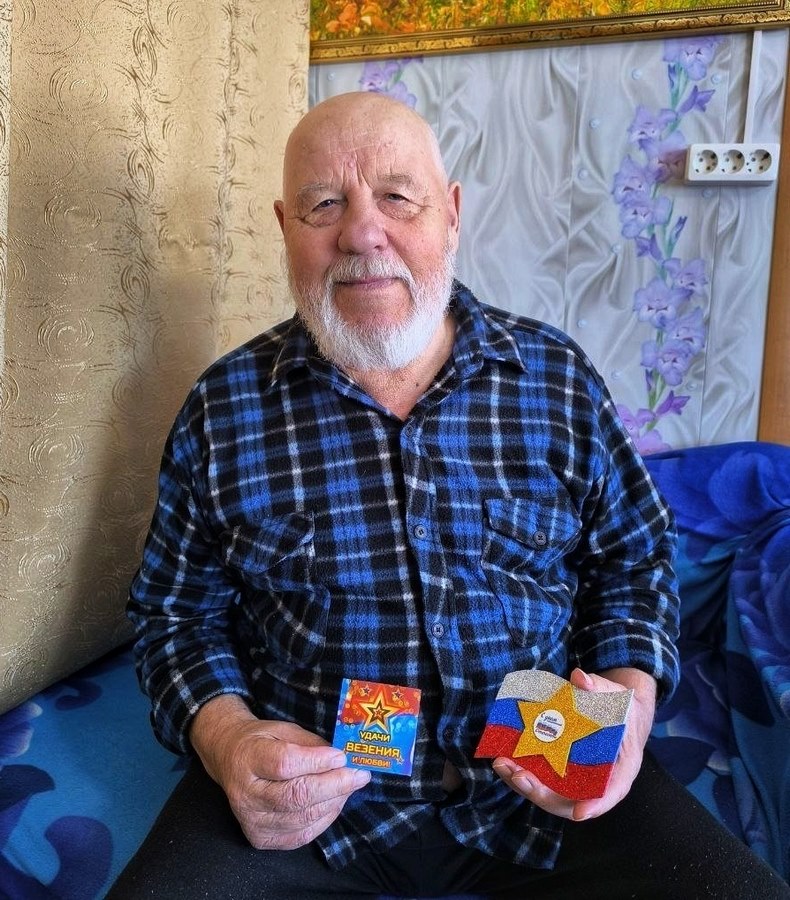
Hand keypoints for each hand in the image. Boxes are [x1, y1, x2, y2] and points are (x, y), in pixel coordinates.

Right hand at [189, 694, 370, 849]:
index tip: (342, 756)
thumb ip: (310, 744)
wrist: (230, 760)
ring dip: (334, 802)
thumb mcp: (283, 730)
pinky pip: (301, 835)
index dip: (316, 762)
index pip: (285, 765)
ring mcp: (251, 821)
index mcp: (248, 758)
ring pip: (302, 818)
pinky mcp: (261, 839)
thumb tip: (342, 759)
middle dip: (334, 786)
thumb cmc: (261, 742)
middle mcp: (246, 794)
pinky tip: (334, 802)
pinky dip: (324, 819)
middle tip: (360, 775)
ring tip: (350, 786)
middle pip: (295, 796)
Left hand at [493, 667, 655, 820]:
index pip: (611, 792)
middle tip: (518, 775)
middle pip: (571, 800)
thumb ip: (600, 687)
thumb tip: (580, 678)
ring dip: (525, 783)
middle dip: (542, 792)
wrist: (619, 712)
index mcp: (622, 768)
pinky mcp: (561, 770)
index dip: (597, 804)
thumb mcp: (617, 696)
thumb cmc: (622, 707)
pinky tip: (504, 759)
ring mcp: (577, 778)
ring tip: (502, 766)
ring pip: (551, 793)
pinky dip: (523, 772)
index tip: (580, 813)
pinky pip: (542, 778)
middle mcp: (598, 781)